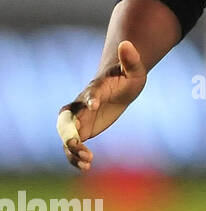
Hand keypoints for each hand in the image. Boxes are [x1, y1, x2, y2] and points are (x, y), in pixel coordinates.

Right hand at [57, 40, 146, 171]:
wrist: (120, 86)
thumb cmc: (128, 76)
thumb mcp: (134, 69)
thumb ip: (131, 59)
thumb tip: (127, 42)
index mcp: (95, 89)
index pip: (88, 94)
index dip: (89, 99)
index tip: (95, 107)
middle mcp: (81, 105)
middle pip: (66, 119)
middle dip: (69, 133)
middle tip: (78, 145)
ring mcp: (79, 119)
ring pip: (66, 136)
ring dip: (72, 150)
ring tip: (87, 161)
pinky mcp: (83, 130)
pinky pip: (73, 146)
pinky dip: (76, 157)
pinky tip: (87, 167)